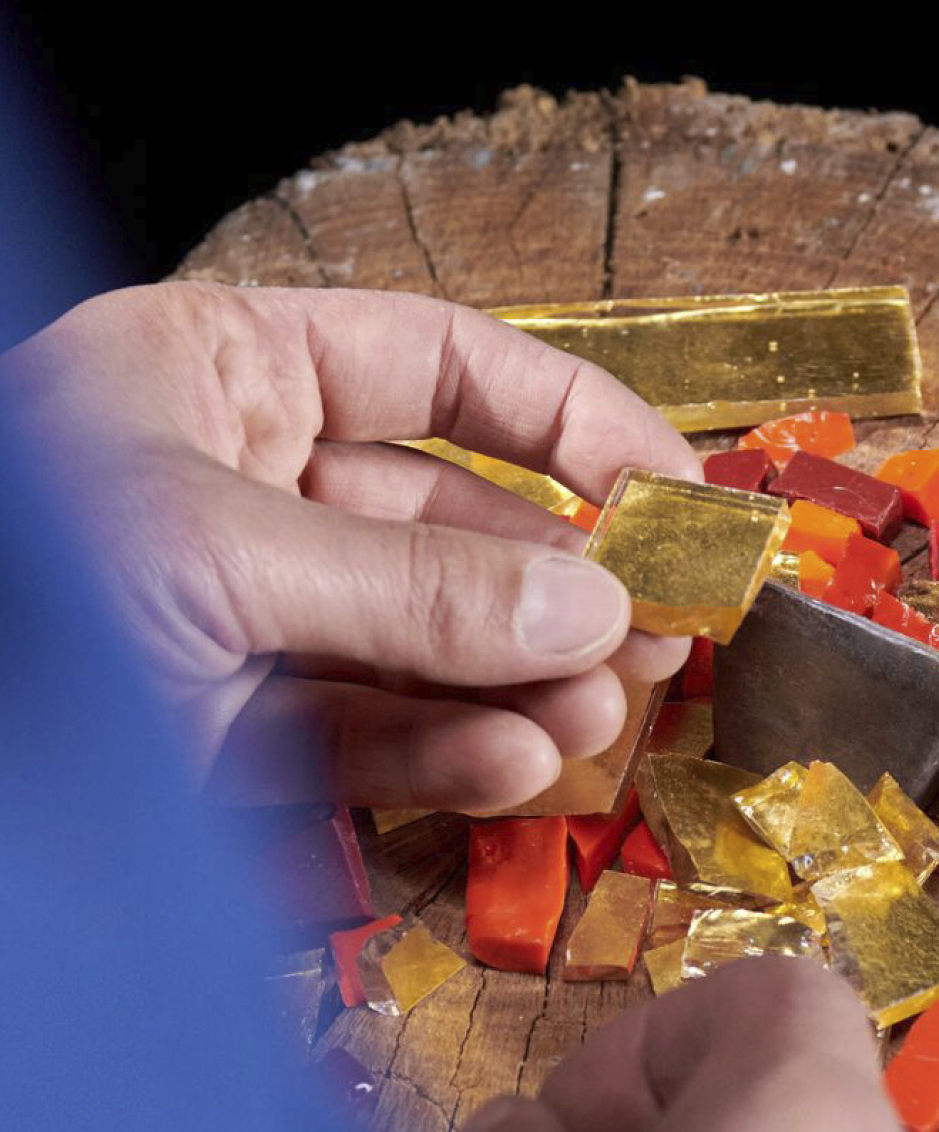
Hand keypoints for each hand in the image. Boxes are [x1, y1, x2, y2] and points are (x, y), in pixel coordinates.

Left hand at [0, 283, 700, 808]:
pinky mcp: (233, 741)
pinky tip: (516, 762)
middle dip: (561, 583)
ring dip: (522, 683)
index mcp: (221, 376)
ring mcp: (246, 624)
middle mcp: (244, 491)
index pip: (441, 370)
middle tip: (668, 633)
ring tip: (605, 715)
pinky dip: (446, 756)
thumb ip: (408, 591)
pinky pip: (368, 739)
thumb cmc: (13, 586)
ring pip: (424, 648)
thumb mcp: (210, 554)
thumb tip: (590, 606)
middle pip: (451, 526)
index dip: (572, 420)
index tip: (678, 487)